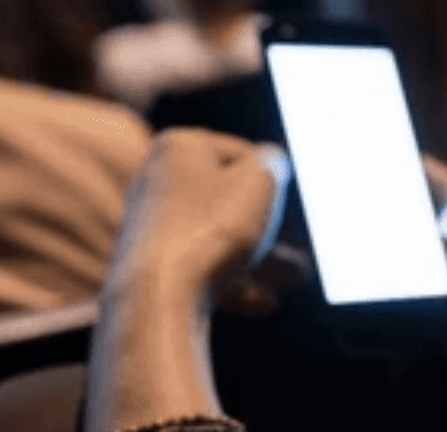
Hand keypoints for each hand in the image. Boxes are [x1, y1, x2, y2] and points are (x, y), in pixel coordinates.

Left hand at [110, 127, 290, 308]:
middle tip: (298, 239)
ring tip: (295, 276)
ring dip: (258, 254)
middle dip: (266, 221)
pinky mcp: (148, 265)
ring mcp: (149, 226)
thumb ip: (271, 162)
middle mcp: (154, 180)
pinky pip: (199, 267)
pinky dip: (232, 279)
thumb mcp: (259, 181)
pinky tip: (264, 299)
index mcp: (177, 147)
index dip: (269, 175)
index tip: (286, 197)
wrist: (158, 296)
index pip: (239, 152)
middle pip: (225, 197)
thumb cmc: (210, 229)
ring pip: (216, 236)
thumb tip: (269, 161)